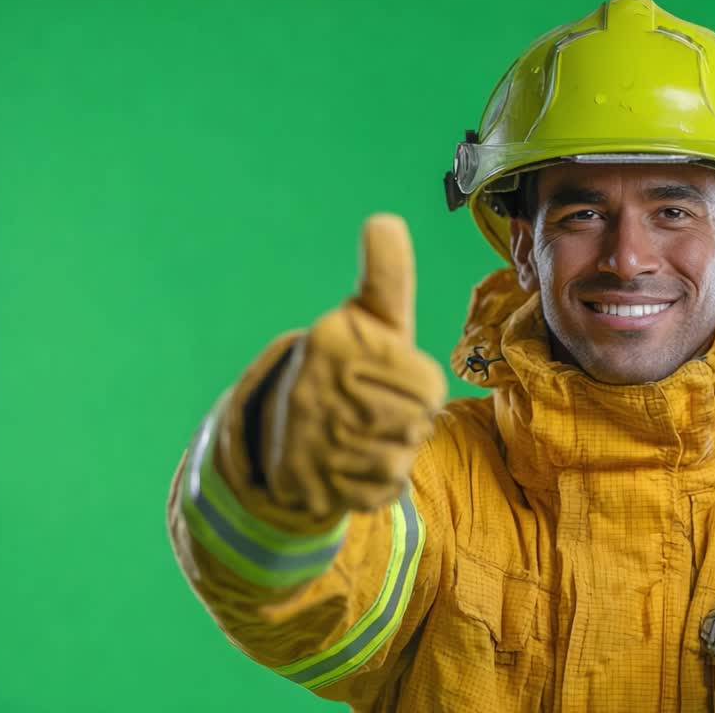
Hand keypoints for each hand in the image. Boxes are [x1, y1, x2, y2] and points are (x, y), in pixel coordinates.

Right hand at [263, 214, 446, 516]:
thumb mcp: (370, 317)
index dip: (419, 386)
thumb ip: (387, 274)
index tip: (389, 378)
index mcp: (334, 343)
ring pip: (400, 462)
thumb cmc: (351, 364)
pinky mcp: (311, 486)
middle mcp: (316, 390)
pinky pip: (379, 493)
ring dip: (393, 454)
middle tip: (376, 409)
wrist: (285, 430)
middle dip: (409, 422)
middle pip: (419, 426)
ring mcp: (310, 442)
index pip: (429, 386)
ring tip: (362, 435)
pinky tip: (349, 466)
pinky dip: (374, 485)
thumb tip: (385, 220)